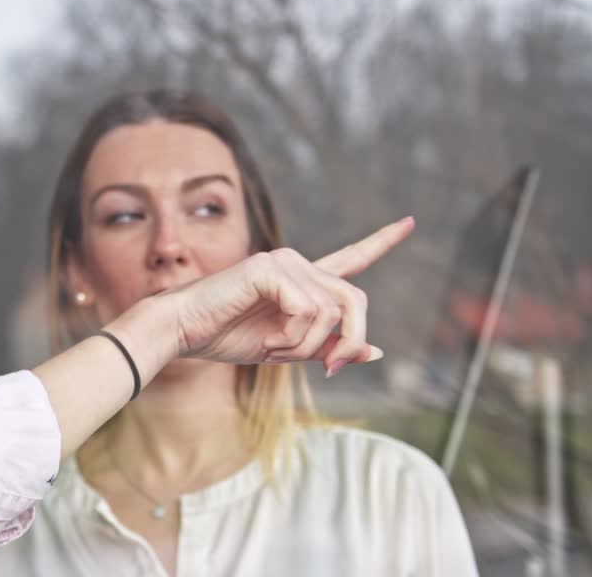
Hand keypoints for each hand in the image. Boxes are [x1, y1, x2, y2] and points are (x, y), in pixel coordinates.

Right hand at [105, 216, 414, 376]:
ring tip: (275, 350)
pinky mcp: (269, 269)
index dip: (381, 242)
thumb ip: (329, 346)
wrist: (182, 332)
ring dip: (308, 345)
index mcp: (302, 280)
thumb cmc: (225, 337)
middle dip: (349, 341)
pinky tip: (268, 342)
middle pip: (355, 300)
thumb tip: (377, 351)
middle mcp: (297, 263)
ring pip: (331, 312)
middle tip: (328, 369)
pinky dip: (293, 337)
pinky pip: (308, 310)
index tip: (409, 221)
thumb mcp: (287, 349)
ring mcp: (283, 262)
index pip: (350, 258)